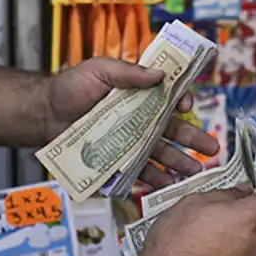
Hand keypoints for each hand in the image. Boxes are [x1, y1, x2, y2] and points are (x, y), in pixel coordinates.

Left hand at [44, 57, 219, 187]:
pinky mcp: (118, 159)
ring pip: (162, 153)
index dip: (183, 102)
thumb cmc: (70, 86)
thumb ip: (129, 71)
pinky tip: (167, 186)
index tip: (186, 107)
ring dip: (179, 163)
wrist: (43, 113)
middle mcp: (142, 118)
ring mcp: (132, 140)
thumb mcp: (100, 69)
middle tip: (213, 149)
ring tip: (194, 173)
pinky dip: (153, 179)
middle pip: (174, 129)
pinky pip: (140, 171)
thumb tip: (160, 74)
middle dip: (194, 140)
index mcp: (142, 93)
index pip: (172, 98)